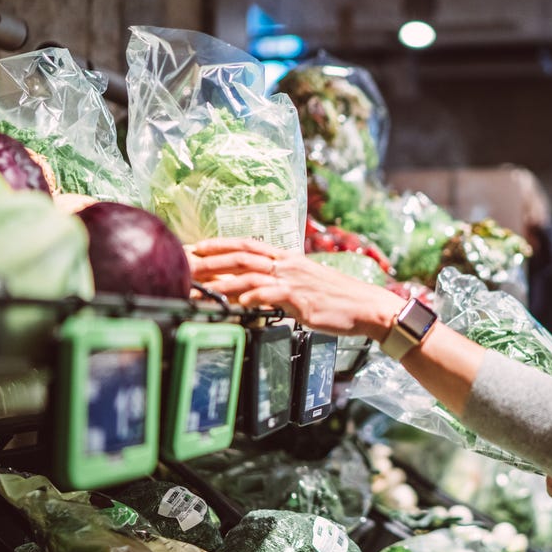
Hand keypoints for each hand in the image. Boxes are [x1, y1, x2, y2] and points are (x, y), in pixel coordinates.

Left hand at [187, 238, 404, 339]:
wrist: (367, 306)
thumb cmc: (337, 299)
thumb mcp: (304, 285)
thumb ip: (279, 284)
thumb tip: (253, 291)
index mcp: (287, 258)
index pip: (246, 244)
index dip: (218, 244)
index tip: (194, 247)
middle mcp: (287, 264)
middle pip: (241, 256)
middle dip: (209, 260)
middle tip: (184, 265)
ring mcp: (294, 280)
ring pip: (250, 275)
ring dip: (220, 282)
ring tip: (197, 289)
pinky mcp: (301, 299)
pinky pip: (271, 295)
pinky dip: (252, 297)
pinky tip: (236, 303)